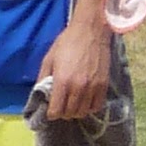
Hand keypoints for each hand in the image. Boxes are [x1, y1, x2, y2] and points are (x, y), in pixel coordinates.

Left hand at [35, 11, 113, 126]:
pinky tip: (85, 102)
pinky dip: (89, 108)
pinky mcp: (104, 85)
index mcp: (62, 81)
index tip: (51, 110)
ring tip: (73, 105)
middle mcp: (78, 87)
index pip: (56, 111)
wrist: (91, 31)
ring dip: (76, 112)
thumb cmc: (67, 43)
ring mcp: (93, 87)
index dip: (51, 113)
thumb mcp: (49, 59)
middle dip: (63, 113)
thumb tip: (41, 94)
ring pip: (83, 112)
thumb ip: (43, 79)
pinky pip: (97, 106)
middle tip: (61, 107)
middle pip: (69, 114)